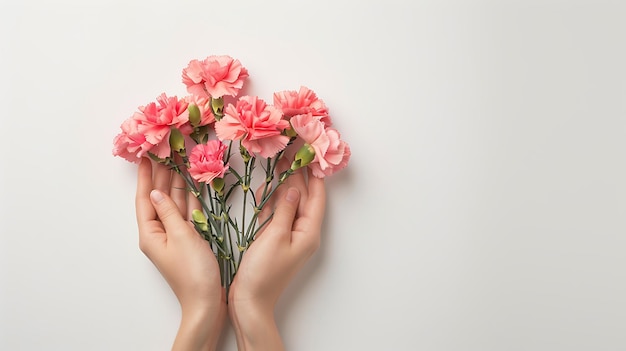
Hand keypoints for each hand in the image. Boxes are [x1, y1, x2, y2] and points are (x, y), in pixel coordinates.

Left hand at [135, 158, 225, 350]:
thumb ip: (169, 211)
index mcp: (151, 233)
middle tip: (166, 151)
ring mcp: (175, 236)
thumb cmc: (193, 272)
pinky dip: (191, 198)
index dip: (145, 176)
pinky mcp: (190, 240)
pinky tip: (194, 184)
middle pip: (159, 198)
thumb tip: (156, 192)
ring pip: (174, 203)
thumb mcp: (181, 237)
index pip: (144, 198)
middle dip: (162, 175)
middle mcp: (160, 233)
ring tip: (180, 160)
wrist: (207, 302)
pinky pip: (188, 214)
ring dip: (177, 183)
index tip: (145, 156)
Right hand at [228, 162, 325, 349]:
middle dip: (297, 176)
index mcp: (309, 232)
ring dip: (283, 186)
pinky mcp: (274, 239)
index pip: (317, 198)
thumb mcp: (275, 236)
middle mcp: (302, 232)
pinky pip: (277, 215)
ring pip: (289, 204)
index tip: (311, 154)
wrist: (249, 301)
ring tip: (278, 162)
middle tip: (291, 153)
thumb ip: (285, 209)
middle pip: (303, 198)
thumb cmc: (263, 272)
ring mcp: (288, 236)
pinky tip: (266, 188)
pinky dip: (272, 202)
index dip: (315, 176)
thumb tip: (294, 188)